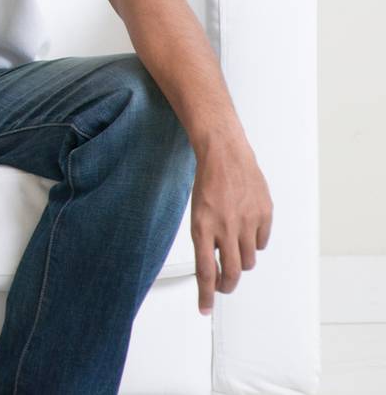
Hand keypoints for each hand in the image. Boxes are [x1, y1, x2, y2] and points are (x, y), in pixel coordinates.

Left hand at [189, 135, 272, 313]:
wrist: (225, 154)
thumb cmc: (208, 181)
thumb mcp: (197, 213)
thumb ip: (206, 238)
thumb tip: (215, 264)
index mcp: (202, 227)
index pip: (205, 271)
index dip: (205, 294)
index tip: (204, 309)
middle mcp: (225, 227)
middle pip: (231, 272)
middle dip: (226, 286)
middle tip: (223, 287)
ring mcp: (247, 221)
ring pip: (249, 261)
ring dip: (241, 262)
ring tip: (234, 250)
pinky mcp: (264, 215)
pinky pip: (262, 243)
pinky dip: (255, 243)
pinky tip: (248, 231)